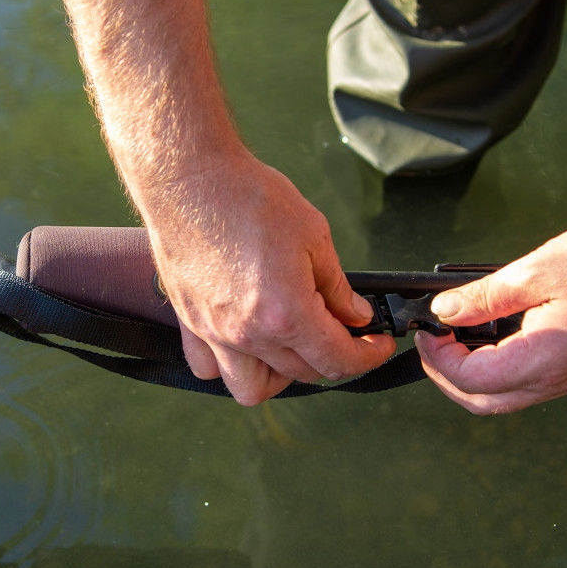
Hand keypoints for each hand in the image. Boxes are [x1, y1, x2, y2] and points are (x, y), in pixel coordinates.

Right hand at [145, 151, 395, 404]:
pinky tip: (244, 340)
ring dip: (280, 377)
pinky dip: (231, 365)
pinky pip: (209, 368)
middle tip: (343, 330)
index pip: (337, 360)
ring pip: (252, 388)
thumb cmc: (248, 198)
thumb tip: (355, 315)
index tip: (377, 344)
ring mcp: (214, 333)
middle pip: (303, 374)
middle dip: (333, 358)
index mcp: (286, 315)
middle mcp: (248, 335)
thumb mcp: (313, 234)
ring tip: (292, 346)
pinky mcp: (189, 322)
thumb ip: (337, 286)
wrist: (189, 179)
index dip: (368, 357)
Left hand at [415, 216, 566, 413]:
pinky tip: (489, 339)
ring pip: (505, 398)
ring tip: (454, 339)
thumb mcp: (536, 270)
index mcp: (546, 358)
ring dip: (471, 377)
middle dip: (447, 377)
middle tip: (432, 343)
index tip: (427, 331)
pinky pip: (528, 384)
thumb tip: (443, 310)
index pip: (472, 379)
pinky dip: (498, 370)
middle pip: (484, 402)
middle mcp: (559, 380)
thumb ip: (482, 296)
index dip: (438, 357)